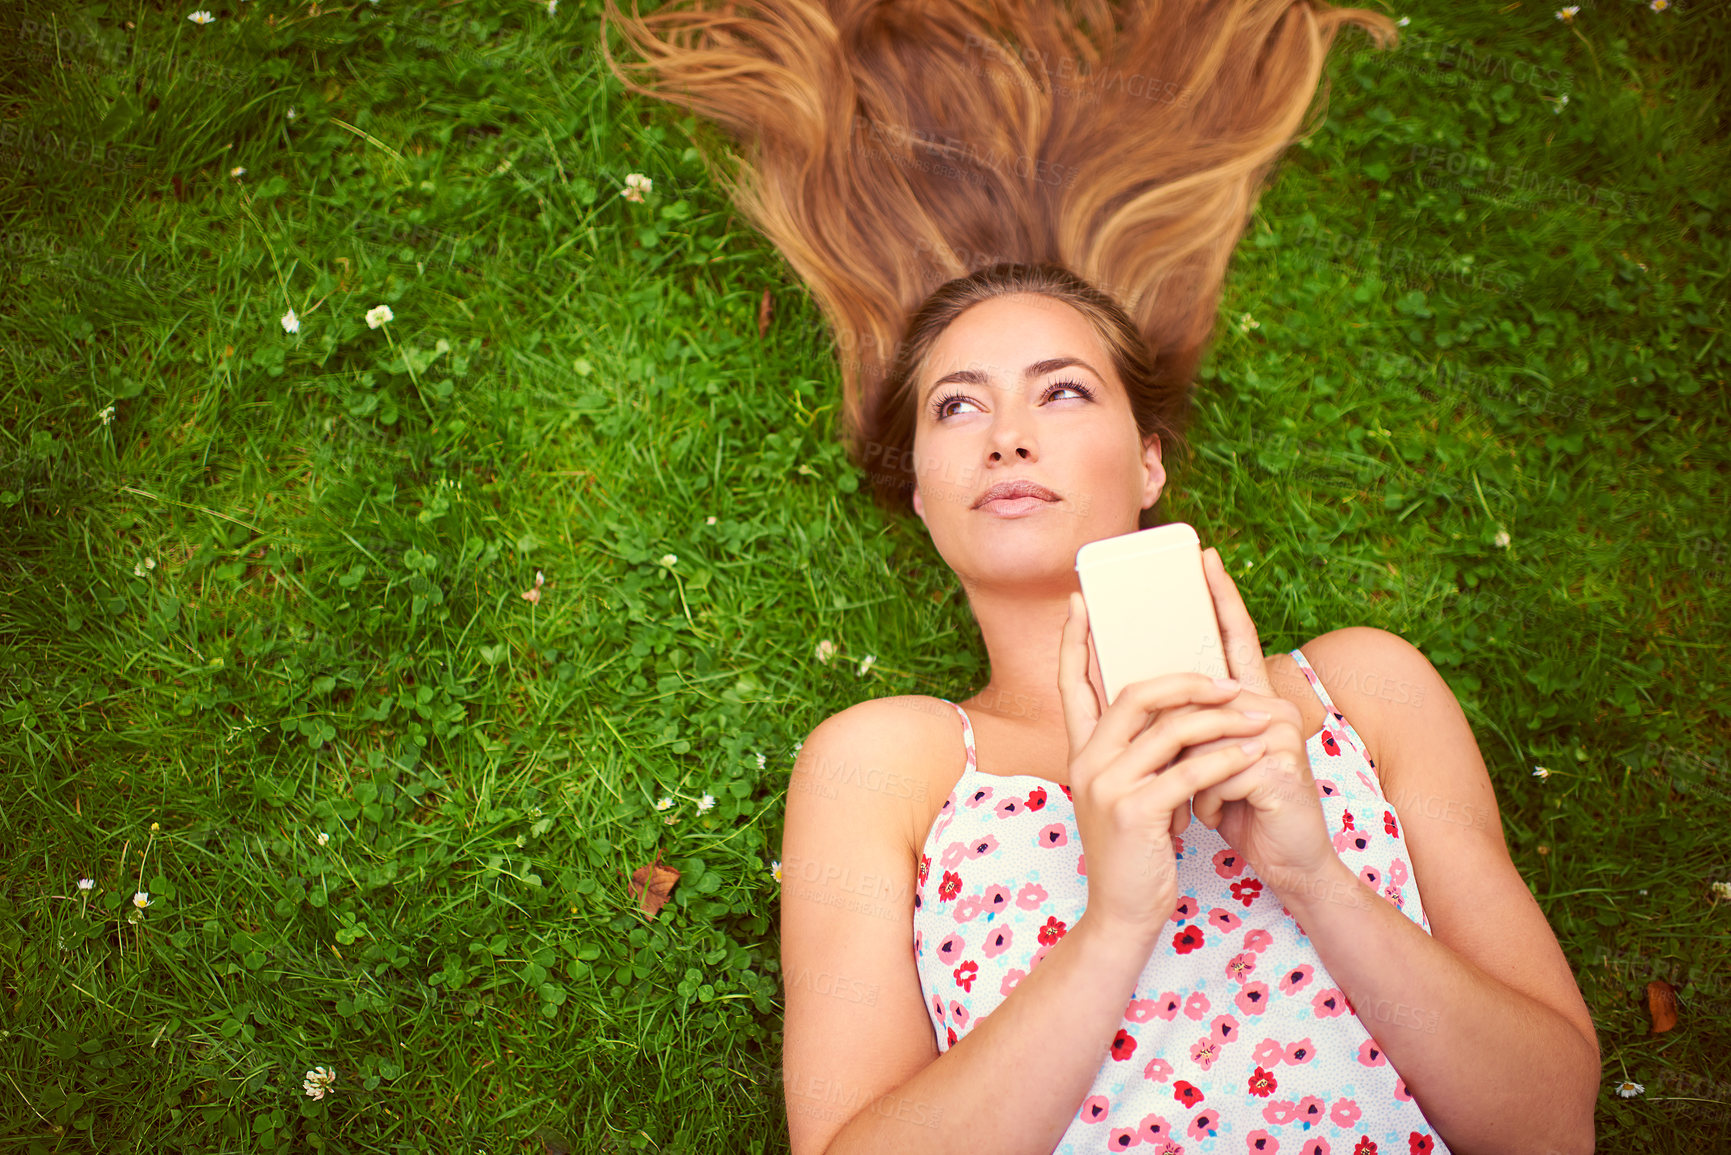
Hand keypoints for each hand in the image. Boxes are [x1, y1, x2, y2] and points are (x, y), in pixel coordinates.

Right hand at [1057, 591, 1273, 945]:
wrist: (1122, 914)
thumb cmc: (1134, 852)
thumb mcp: (1125, 794)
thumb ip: (1136, 754)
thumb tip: (1170, 713)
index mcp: (1080, 753)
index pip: (1070, 683)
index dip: (1073, 640)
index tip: (1079, 600)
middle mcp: (1086, 763)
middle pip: (1134, 694)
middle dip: (1186, 679)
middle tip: (1227, 679)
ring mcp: (1107, 786)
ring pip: (1169, 728)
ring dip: (1219, 718)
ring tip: (1254, 715)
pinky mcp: (1135, 812)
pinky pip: (1189, 771)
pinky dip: (1224, 760)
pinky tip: (1251, 755)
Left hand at [1171, 547, 1336, 884]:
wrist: (1291, 865)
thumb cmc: (1244, 810)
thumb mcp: (1208, 764)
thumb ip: (1190, 728)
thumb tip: (1143, 697)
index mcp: (1250, 704)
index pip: (1235, 640)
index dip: (1221, 598)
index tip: (1205, 557)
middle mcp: (1271, 708)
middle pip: (1204, 692)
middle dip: (1179, 727)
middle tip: (1176, 756)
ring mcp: (1279, 733)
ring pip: (1199, 736)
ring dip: (1189, 779)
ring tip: (1198, 806)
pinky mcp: (1278, 765)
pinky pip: (1214, 770)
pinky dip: (1205, 800)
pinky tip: (1221, 817)